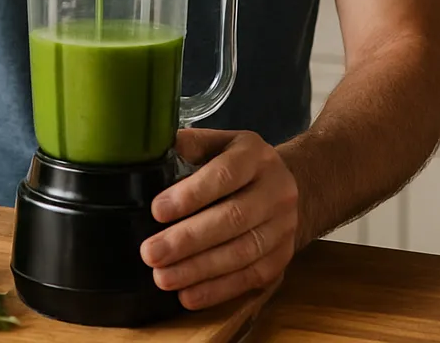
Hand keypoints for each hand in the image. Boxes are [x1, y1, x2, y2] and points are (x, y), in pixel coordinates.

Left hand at [140, 129, 298, 310]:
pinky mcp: (282, 257)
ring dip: (199, 269)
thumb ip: (192, 145)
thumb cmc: (240, 166)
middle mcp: (276, 190)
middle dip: (187, 239)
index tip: (157, 211)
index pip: (225, 174)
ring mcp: (283, 226)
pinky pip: (251, 278)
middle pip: (233, 218)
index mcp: (254, 156)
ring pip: (242, 252)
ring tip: (163, 278)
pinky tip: (188, 296)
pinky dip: (218, 290)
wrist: (288, 187)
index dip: (191, 194)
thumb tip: (155, 146)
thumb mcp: (221, 143)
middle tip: (151, 253)